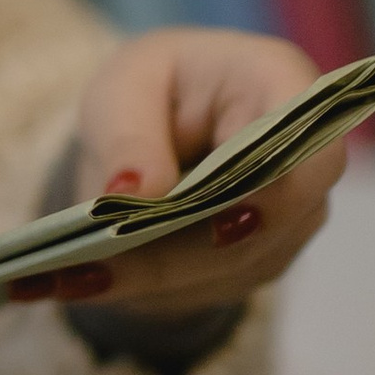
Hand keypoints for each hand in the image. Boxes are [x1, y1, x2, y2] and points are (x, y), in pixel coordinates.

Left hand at [12, 29, 343, 319]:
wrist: (152, 124)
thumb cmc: (149, 88)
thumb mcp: (120, 89)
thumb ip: (130, 136)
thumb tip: (138, 193)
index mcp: (280, 86)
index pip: (312, 151)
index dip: (277, 194)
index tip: (218, 221)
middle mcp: (301, 161)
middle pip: (264, 226)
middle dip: (178, 251)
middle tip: (90, 267)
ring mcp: (286, 220)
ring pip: (229, 268)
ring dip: (148, 278)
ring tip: (62, 277)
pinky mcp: (253, 262)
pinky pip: (202, 286)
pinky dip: (138, 287)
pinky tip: (73, 282)